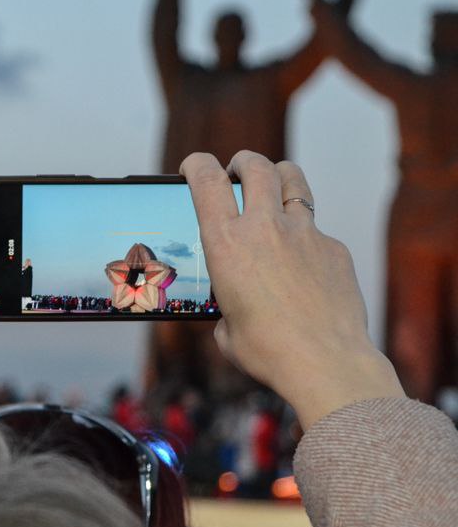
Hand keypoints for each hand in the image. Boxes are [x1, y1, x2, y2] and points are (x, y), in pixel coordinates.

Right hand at [180, 151, 404, 429]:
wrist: (324, 364)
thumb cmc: (268, 351)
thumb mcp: (226, 326)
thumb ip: (226, 302)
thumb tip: (235, 305)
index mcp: (226, 243)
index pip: (206, 179)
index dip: (196, 164)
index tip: (192, 166)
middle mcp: (265, 228)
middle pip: (256, 166)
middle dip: (243, 162)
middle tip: (238, 170)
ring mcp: (305, 234)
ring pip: (294, 181)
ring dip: (279, 177)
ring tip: (274, 187)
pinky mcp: (335, 249)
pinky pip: (317, 231)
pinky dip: (306, 237)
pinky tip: (303, 264)